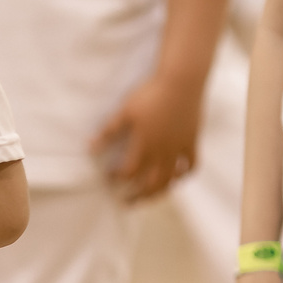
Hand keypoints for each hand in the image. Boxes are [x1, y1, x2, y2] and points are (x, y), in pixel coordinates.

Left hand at [92, 71, 203, 202]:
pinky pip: (191, 166)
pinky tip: (175, 178)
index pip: (129, 172)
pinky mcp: (193, 141)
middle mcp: (163, 151)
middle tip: (125, 202)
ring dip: (158, 192)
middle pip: (150, 183)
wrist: (182, 81)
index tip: (108, 178)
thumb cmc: (150, 94)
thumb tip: (89, 147)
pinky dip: (183, 175)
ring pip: (171, 180)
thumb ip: (109, 132)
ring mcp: (180, 148)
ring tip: (148, 197)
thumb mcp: (125, 111)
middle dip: (137, 196)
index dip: (117, 178)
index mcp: (145, 144)